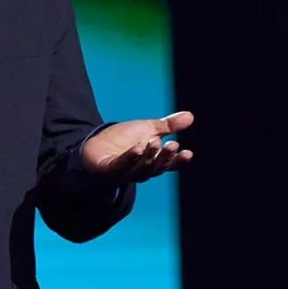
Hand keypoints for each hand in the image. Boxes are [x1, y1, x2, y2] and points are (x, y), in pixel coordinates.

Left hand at [80, 111, 194, 182]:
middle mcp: (141, 170)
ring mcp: (125, 172)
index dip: (178, 160)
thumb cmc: (125, 139)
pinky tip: (136, 149)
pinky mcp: (109, 170)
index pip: (169, 164)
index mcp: (153, 162)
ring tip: (154, 142)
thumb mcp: (148, 130)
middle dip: (165, 156)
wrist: (97, 146)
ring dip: (149, 156)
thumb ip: (168, 125)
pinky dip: (129, 159)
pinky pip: (121, 166)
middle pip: (156, 166)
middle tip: (172, 145)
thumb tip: (190, 116)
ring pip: (141, 168)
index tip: (188, 153)